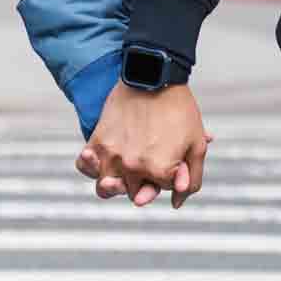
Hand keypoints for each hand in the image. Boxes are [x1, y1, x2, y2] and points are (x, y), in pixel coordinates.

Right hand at [76, 83, 209, 208]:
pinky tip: (98, 161)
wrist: (154, 76)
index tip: (172, 158)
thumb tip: (176, 203)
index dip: (168, 176)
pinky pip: (84, 165)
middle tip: (149, 158)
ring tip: (123, 167)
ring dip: (115, 182)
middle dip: (144, 181)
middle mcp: (133, 168)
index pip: (162, 190)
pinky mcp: (98, 140)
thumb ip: (191, 179)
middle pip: (134, 192)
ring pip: (107, 187)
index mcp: (160, 171)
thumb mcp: (197, 145)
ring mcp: (112, 155)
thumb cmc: (179, 108)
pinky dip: (89, 166)